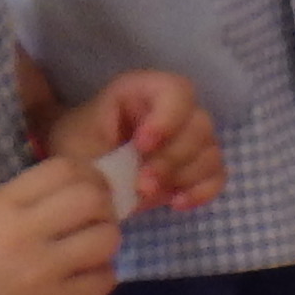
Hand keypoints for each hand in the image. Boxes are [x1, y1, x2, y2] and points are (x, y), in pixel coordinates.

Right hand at [0, 160, 120, 294]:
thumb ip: (30, 203)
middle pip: (92, 197)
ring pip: (106, 238)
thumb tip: (87, 187)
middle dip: (105, 206)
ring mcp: (40, 271)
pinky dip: (102, 277)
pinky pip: (105, 278)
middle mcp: (21, 232)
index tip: (91, 188)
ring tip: (92, 252)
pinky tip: (85, 281)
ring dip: (107, 242)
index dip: (88, 174)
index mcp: (1, 206)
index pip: (63, 168)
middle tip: (97, 220)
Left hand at [49, 72, 224, 210]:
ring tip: (149, 194)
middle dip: (172, 158)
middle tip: (142, 184)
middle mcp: (171, 109)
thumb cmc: (76, 151)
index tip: (142, 147)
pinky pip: (218, 174)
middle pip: (199, 124)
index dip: (167, 118)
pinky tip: (176, 204)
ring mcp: (187, 138)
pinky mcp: (195, 166)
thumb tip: (130, 174)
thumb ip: (104, 157)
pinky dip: (202, 191)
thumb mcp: (77, 147)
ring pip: (211, 151)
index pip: (176, 90)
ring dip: (184, 177)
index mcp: (141, 92)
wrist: (80, 174)